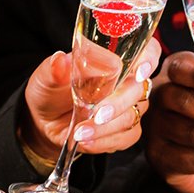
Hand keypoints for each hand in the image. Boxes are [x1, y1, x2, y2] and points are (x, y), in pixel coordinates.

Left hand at [19, 40, 161, 160]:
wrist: (44, 122)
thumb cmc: (50, 92)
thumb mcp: (45, 77)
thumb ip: (54, 69)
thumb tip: (59, 61)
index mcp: (114, 59)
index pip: (146, 51)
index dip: (149, 59)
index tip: (138, 72)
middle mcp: (126, 82)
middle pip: (138, 89)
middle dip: (118, 104)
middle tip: (96, 114)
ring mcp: (128, 107)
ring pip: (131, 116)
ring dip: (106, 127)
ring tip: (80, 132)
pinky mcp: (125, 131)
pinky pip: (126, 137)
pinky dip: (105, 141)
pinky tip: (87, 140)